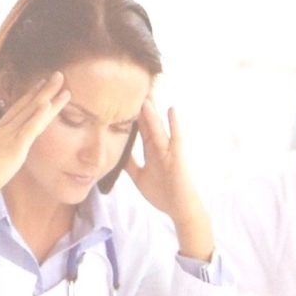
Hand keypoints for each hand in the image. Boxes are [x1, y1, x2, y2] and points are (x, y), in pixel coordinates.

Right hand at [0, 72, 68, 256]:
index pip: (16, 111)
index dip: (29, 98)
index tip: (40, 86)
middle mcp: (3, 129)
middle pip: (27, 105)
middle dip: (43, 89)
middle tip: (58, 75)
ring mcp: (9, 136)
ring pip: (33, 111)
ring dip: (48, 95)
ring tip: (61, 80)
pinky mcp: (14, 147)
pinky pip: (30, 128)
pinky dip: (39, 115)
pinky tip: (48, 103)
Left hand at [124, 100, 212, 260]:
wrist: (179, 208)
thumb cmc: (162, 193)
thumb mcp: (139, 177)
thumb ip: (130, 164)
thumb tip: (116, 154)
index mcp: (151, 151)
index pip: (140, 129)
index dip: (132, 115)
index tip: (123, 100)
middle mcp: (159, 147)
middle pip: (148, 123)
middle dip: (141, 107)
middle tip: (134, 87)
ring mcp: (169, 150)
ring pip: (157, 128)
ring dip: (152, 112)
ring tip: (146, 94)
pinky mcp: (177, 156)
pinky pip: (175, 138)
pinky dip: (173, 124)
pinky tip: (171, 109)